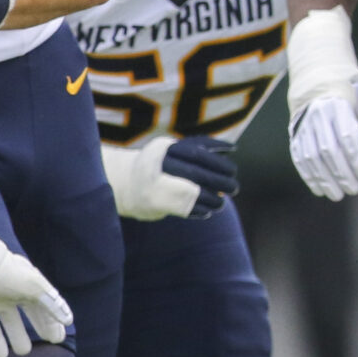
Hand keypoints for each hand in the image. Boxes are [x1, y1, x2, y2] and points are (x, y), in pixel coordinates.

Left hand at [0, 193, 72, 356]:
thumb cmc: (4, 271)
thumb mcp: (34, 286)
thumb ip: (52, 304)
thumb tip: (68, 320)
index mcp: (31, 283)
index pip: (48, 304)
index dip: (55, 319)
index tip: (61, 335)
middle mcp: (15, 291)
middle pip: (33, 312)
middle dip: (43, 326)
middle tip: (52, 341)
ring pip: (11, 322)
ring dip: (18, 336)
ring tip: (24, 352)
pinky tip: (1, 356)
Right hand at [104, 136, 239, 219]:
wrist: (123, 184)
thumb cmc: (159, 164)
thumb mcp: (173, 150)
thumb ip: (198, 146)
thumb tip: (230, 149)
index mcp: (163, 149)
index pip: (197, 154)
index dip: (218, 163)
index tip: (233, 170)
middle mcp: (157, 165)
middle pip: (196, 174)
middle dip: (220, 182)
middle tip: (234, 187)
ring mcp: (154, 185)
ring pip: (192, 193)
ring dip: (213, 199)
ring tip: (221, 202)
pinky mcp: (155, 204)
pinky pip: (185, 208)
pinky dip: (201, 210)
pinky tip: (208, 210)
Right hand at [289, 78, 357, 200]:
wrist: (316, 76)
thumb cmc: (351, 90)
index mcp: (339, 103)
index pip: (348, 136)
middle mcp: (317, 114)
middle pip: (329, 149)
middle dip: (342, 172)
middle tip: (355, 189)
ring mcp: (303, 123)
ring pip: (311, 156)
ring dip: (324, 178)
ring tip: (338, 195)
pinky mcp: (294, 132)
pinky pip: (299, 156)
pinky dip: (308, 175)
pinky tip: (320, 190)